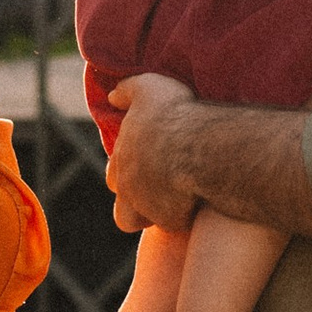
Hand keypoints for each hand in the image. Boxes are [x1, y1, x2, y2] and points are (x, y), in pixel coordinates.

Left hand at [107, 73, 203, 232]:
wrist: (196, 145)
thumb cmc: (173, 114)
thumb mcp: (148, 87)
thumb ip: (128, 90)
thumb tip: (112, 96)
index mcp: (123, 157)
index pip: (114, 174)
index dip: (129, 171)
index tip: (150, 163)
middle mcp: (127, 185)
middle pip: (121, 204)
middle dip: (136, 198)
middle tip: (162, 186)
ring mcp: (146, 206)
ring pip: (134, 219)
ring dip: (150, 214)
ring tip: (175, 203)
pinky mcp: (169, 220)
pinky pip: (173, 224)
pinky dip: (183, 217)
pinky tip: (200, 203)